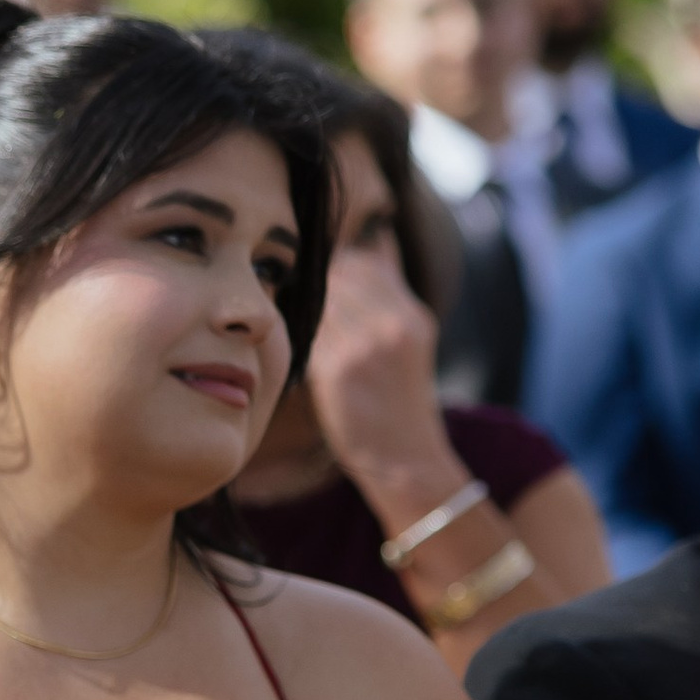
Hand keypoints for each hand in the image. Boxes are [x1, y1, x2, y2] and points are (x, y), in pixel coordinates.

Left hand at [304, 244, 455, 504]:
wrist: (405, 458)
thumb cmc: (398, 400)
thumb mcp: (410, 340)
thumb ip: (390, 293)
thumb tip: (375, 241)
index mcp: (411, 315)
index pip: (362, 263)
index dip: (332, 267)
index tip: (312, 279)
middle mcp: (394, 325)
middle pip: (337, 277)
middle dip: (312, 285)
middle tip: (289, 297)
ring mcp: (368, 348)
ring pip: (319, 305)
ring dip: (302, 311)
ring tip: (287, 322)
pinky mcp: (340, 372)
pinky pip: (307, 338)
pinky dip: (296, 341)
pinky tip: (289, 352)